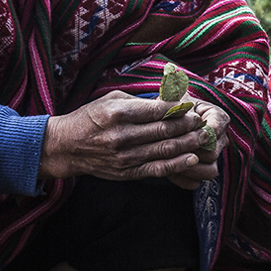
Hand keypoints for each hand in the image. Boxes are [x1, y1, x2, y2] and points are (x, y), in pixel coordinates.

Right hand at [39, 91, 207, 183]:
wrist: (66, 146)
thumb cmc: (90, 118)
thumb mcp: (110, 99)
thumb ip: (139, 101)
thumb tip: (169, 99)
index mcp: (118, 113)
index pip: (158, 110)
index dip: (180, 109)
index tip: (192, 106)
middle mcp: (122, 135)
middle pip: (164, 130)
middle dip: (189, 126)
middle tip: (203, 122)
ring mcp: (124, 157)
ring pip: (164, 150)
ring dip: (188, 144)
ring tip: (204, 138)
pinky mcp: (126, 172)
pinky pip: (157, 169)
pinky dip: (177, 164)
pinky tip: (192, 158)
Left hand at [166, 98, 230, 190]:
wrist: (165, 122)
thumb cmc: (170, 109)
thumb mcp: (172, 101)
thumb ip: (176, 101)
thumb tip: (179, 103)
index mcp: (217, 117)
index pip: (213, 131)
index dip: (196, 135)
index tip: (179, 133)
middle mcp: (220, 138)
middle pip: (212, 154)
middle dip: (189, 154)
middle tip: (167, 151)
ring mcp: (214, 156)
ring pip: (210, 171)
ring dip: (188, 169)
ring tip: (168, 163)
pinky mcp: (203, 170)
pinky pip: (197, 182)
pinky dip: (183, 179)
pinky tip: (169, 171)